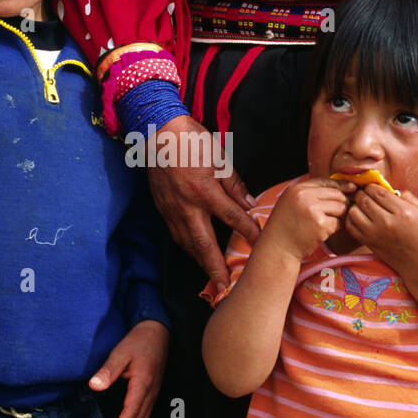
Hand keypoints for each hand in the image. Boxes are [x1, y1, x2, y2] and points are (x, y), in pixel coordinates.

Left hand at [87, 319, 167, 417]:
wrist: (157, 333)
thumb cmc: (138, 342)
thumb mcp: (120, 352)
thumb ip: (107, 371)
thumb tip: (93, 386)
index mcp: (143, 382)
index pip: (132, 410)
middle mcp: (151, 392)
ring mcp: (153, 394)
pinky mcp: (151, 394)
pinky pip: (144, 416)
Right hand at [146, 115, 258, 292]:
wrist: (158, 132)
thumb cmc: (191, 140)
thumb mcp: (219, 158)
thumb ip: (235, 185)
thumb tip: (249, 206)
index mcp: (204, 190)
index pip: (232, 218)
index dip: (248, 232)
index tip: (259, 245)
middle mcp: (186, 205)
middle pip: (204, 244)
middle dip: (215, 267)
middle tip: (224, 285)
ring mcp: (171, 209)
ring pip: (186, 243)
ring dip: (199, 261)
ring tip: (211, 275)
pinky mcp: (162, 207)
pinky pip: (175, 233)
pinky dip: (186, 246)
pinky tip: (193, 252)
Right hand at [261, 176, 351, 260]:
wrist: (277, 249)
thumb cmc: (286, 227)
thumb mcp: (292, 203)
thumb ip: (310, 194)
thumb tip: (340, 187)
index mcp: (296, 189)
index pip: (325, 181)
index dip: (340, 186)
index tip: (350, 190)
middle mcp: (304, 196)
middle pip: (337, 194)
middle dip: (343, 203)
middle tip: (340, 213)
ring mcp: (313, 210)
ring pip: (341, 208)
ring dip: (341, 216)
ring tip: (331, 223)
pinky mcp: (320, 225)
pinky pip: (340, 223)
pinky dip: (338, 228)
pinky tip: (327, 232)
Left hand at [344, 184, 417, 272]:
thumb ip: (407, 195)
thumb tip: (388, 188)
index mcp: (402, 212)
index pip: (378, 192)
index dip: (372, 186)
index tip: (373, 187)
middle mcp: (387, 223)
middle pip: (363, 200)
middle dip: (362, 193)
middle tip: (366, 194)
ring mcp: (375, 234)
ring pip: (353, 212)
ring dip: (355, 205)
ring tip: (362, 206)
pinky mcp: (368, 243)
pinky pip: (350, 226)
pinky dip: (351, 218)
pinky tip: (360, 217)